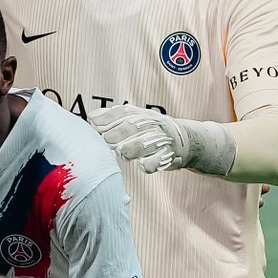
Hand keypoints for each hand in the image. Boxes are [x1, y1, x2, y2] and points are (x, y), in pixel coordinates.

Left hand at [91, 103, 235, 175]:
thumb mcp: (134, 119)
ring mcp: (161, 139)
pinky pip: (152, 163)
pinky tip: (141, 164)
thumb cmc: (150, 131)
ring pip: (140, 144)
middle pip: (130, 127)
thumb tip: (92, 117)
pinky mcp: (168, 156)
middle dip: (113, 136)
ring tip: (123, 152)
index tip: (94, 126)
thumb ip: (112, 118)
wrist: (185, 140)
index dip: (105, 120)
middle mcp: (152, 123)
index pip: (121, 113)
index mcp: (140, 114)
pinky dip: (144, 165)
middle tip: (105, 143)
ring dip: (128, 150)